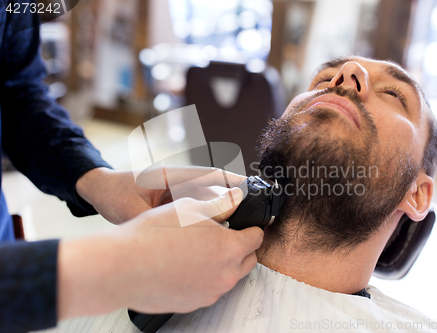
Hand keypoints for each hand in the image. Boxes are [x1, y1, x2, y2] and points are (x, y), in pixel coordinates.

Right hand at [58, 188, 263, 317]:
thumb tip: (235, 199)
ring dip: (223, 263)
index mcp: (230, 248)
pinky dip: (204, 277)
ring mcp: (210, 292)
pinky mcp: (194, 303)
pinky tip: (185, 265)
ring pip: (228, 276)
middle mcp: (225, 274)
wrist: (122, 267)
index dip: (251, 227)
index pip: (256, 237)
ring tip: (198, 249)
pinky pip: (209, 288)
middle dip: (240, 247)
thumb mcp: (190, 208)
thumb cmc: (152, 236)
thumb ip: (220, 205)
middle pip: (248, 260)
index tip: (245, 225)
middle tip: (222, 235)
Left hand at [75, 166, 246, 223]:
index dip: (229, 180)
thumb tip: (181, 233)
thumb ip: (152, 221)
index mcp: (169, 175)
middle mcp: (176, 181)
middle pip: (210, 189)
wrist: (99, 191)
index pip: (205, 175)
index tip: (248, 186)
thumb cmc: (111, 193)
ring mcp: (176, 191)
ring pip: (204, 201)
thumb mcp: (129, 209)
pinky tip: (212, 233)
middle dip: (229, 199)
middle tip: (248, 213)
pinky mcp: (173, 202)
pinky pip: (194, 210)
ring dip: (218, 211)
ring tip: (234, 226)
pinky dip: (204, 219)